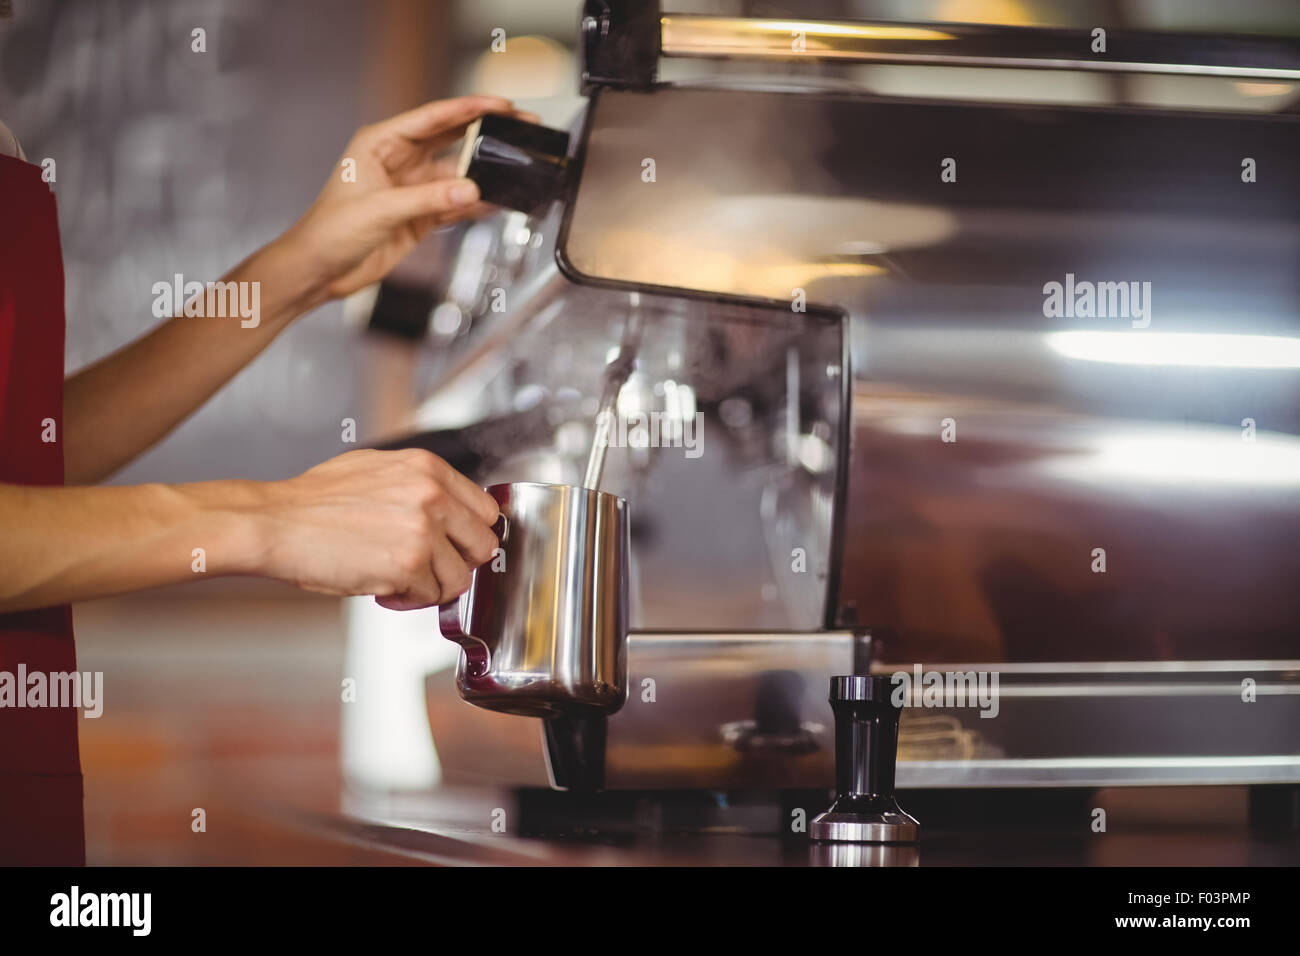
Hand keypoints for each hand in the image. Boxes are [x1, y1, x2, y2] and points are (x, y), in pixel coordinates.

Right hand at [252, 448, 499, 610]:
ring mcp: (424, 530)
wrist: (274, 523)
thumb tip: (449, 507)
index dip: (470, 535)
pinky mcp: (410, 565)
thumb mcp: (376, 470)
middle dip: (458, 563)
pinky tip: (382, 588)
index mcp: (428, 469)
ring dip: (431, 587)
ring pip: (460, 578)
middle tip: (428, 568)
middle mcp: (433, 495)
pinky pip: (431, 596)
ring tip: (396, 579)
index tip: (457, 547)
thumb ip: (419, 485)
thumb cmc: (313, 502)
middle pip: (483, 545)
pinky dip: (408, 601)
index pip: (485, 509)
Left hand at [274, 95, 537, 301]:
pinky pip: (454, 204)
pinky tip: (497, 200)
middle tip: (517, 125)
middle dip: (484, 133)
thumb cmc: (330, 231)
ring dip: (483, 173)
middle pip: (450, 140)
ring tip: (515, 167)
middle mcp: (398, 161)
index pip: (432, 118)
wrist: (320, 270)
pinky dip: (475, 204)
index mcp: (380, 144)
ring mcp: (412, 189)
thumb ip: (429, 199)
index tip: (498, 105)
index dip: (467, 109)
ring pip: (456, 175)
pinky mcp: (419, 216)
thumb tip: (471, 190)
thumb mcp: (381, 209)